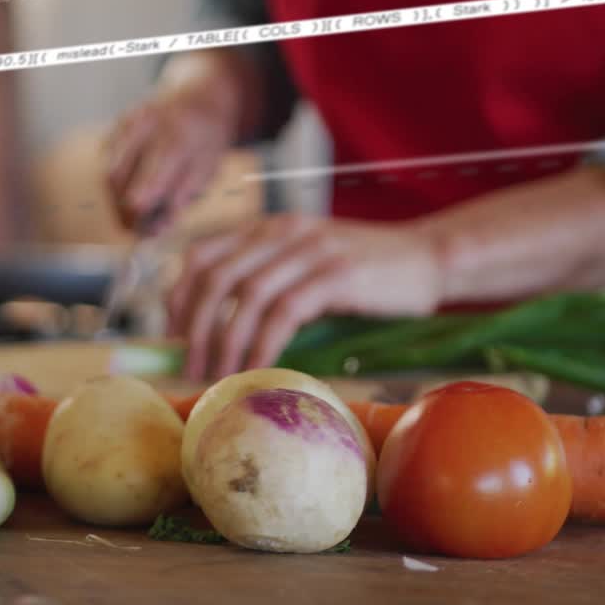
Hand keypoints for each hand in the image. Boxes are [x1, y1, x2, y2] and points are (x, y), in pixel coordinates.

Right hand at [105, 91, 238, 233]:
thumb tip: (157, 228)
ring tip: (135, 210)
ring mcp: (127, 122)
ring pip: (109, 172)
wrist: (200, 92)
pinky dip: (118, 179)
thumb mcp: (209, 167)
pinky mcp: (117, 124)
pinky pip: (108, 161)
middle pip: (118, 181)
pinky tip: (135, 181)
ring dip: (117, 198)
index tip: (141, 233)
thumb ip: (183, 197)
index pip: (146, 186)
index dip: (138, 215)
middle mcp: (146, 126)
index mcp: (176, 139)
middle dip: (123, 210)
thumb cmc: (208, 135)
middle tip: (134, 228)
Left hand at [167, 214, 443, 381]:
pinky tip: (258, 368)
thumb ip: (273, 285)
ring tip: (220, 376)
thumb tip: (225, 335)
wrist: (431, 257)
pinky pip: (284, 312)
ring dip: (225, 342)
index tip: (172, 337)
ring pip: (245, 296)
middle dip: (194, 326)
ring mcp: (310, 251)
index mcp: (270, 228)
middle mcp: (283, 232)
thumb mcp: (311, 267)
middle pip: (215, 277)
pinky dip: (263, 344)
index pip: (201, 255)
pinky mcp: (336, 275)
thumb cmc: (369, 274)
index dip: (179, 297)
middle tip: (192, 367)